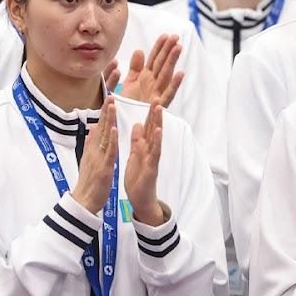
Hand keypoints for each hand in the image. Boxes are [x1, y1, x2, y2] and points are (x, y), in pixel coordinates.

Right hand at [70, 96, 118, 215]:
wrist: (84, 202)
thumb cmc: (88, 183)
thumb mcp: (88, 160)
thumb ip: (91, 144)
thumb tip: (93, 128)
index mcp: (92, 149)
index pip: (98, 127)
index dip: (103, 113)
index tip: (107, 98)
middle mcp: (93, 151)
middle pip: (100, 127)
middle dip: (105, 110)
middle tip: (109, 93)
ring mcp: (98, 159)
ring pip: (104, 136)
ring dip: (108, 119)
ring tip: (111, 104)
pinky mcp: (104, 168)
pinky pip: (108, 152)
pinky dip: (111, 140)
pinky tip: (114, 128)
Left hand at [114, 36, 183, 107]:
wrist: (121, 122)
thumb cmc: (128, 104)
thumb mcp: (129, 82)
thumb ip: (135, 67)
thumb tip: (140, 51)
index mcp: (147, 77)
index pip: (154, 58)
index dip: (159, 47)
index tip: (165, 35)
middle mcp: (153, 83)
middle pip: (162, 64)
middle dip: (169, 50)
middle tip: (176, 36)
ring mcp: (157, 93)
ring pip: (166, 74)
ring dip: (173, 61)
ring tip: (179, 48)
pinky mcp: (158, 105)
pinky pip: (168, 94)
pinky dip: (174, 84)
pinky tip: (181, 73)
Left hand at [123, 102, 167, 226]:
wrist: (140, 199)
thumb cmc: (138, 178)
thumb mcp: (135, 155)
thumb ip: (137, 140)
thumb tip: (138, 124)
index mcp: (143, 147)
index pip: (146, 126)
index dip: (147, 112)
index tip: (149, 97)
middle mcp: (150, 150)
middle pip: (153, 128)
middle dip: (154, 113)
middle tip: (157, 96)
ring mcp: (152, 158)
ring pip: (156, 138)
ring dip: (157, 122)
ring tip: (159, 108)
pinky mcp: (152, 168)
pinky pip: (154, 153)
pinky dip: (156, 142)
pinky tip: (158, 131)